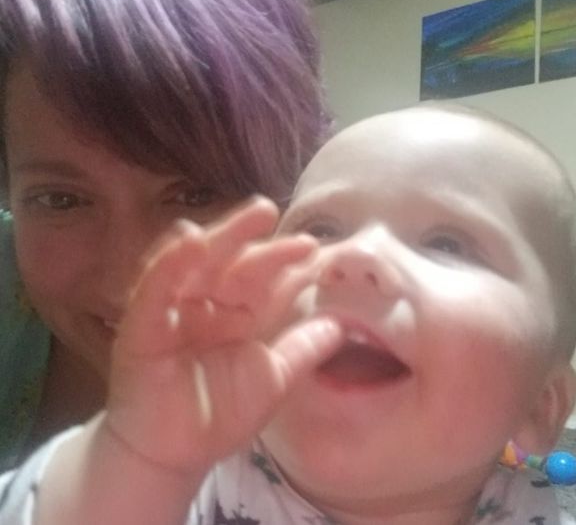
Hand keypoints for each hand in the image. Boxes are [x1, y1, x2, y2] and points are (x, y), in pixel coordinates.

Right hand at [105, 197, 340, 475]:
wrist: (172, 454)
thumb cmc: (220, 415)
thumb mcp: (271, 379)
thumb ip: (303, 350)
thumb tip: (343, 325)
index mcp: (238, 313)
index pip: (265, 281)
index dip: (288, 265)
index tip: (316, 250)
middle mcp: (208, 304)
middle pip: (232, 262)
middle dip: (253, 236)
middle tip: (274, 212)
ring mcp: (175, 308)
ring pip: (198, 263)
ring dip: (223, 237)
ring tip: (253, 216)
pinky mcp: (143, 322)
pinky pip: (156, 287)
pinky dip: (171, 262)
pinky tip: (192, 239)